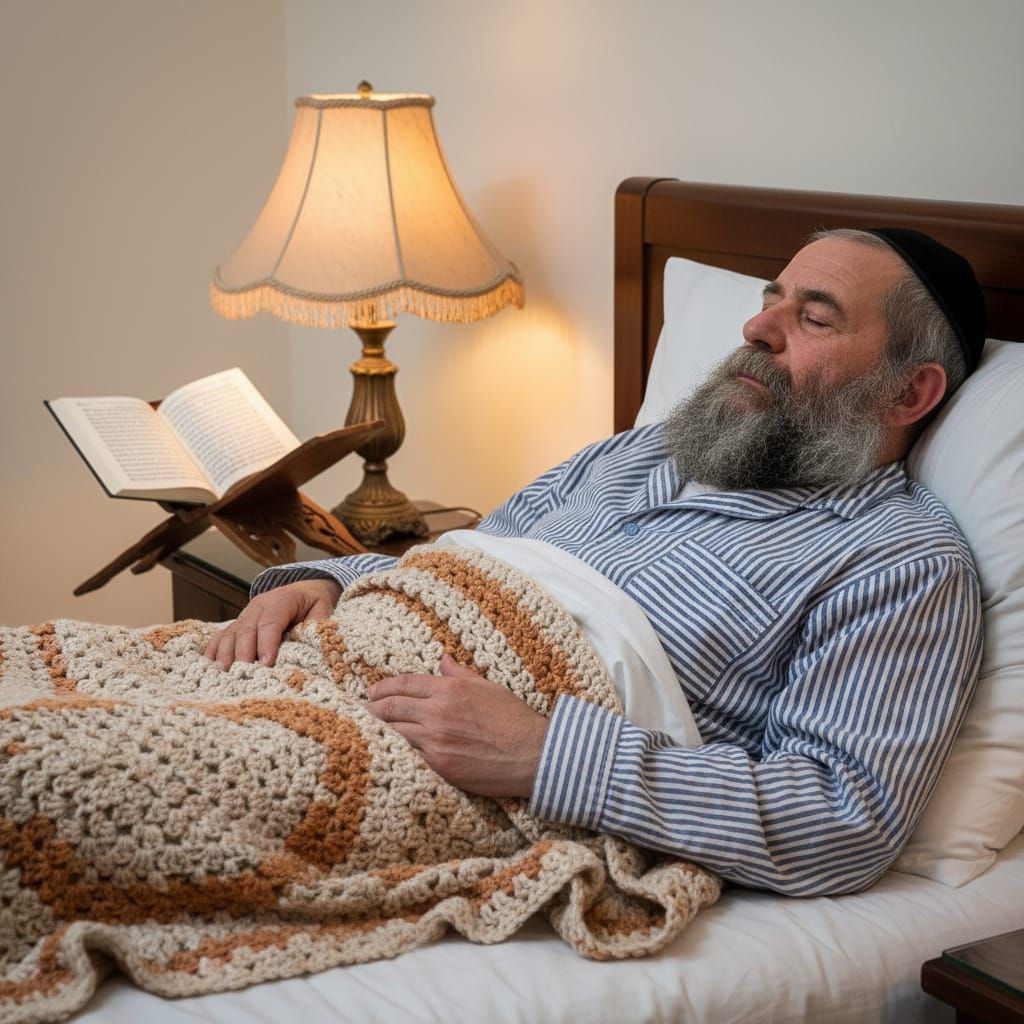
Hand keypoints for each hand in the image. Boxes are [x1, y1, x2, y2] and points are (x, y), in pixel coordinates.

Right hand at [204, 578, 340, 669]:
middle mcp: (259, 605)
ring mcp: (246, 614)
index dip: (267, 643)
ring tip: (224, 675)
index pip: (271, 622)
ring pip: (231, 633)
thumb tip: (310, 647)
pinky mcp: (239, 623)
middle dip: (244, 654)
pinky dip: (214, 650)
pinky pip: (222, 635)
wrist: (305, 590)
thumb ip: (317, 627)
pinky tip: (210, 665)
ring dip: (226, 654)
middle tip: (244, 675)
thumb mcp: (323, 611)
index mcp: (282, 599)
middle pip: (247, 629)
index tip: (266, 664)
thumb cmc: (314, 604)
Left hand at [366, 654, 548, 797]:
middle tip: (362, 708)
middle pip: (391, 707)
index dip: (383, 687)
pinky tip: (385, 749)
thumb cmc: (514, 720)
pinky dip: (395, 750)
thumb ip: (460, 674)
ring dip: (377, 729)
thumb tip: (443, 659)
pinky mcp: (439, 765)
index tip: (372, 691)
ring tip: (365, 728)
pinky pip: (408, 754)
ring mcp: (436, 740)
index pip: (405, 683)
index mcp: (450, 689)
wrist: (533, 755)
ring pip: (394, 731)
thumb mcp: (488, 687)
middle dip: (372, 707)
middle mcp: (438, 712)